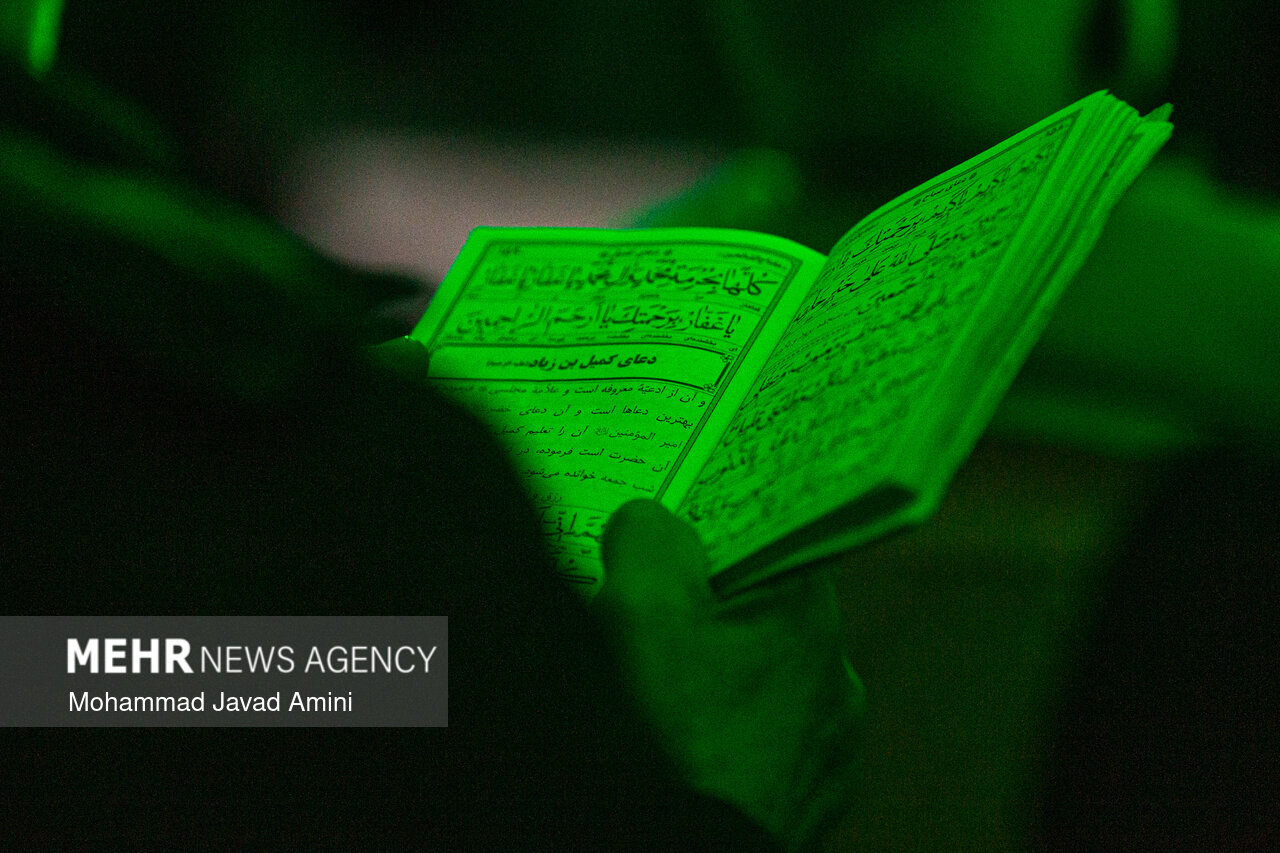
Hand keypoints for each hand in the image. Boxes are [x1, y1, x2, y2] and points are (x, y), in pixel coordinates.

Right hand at [594, 500, 864, 850]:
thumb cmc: (673, 737)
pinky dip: (729, 743)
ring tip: (656, 702)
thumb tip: (649, 524)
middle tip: (640, 623)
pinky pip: (767, 748)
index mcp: (808, 610)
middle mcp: (837, 672)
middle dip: (706, 612)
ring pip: (764, 684)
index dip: (714, 535)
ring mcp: (831, 745)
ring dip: (719, 682)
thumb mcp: (639, 608)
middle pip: (761, 612)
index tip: (668, 544)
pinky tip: (684, 754)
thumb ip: (647, 537)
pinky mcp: (813, 801)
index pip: (770, 540)